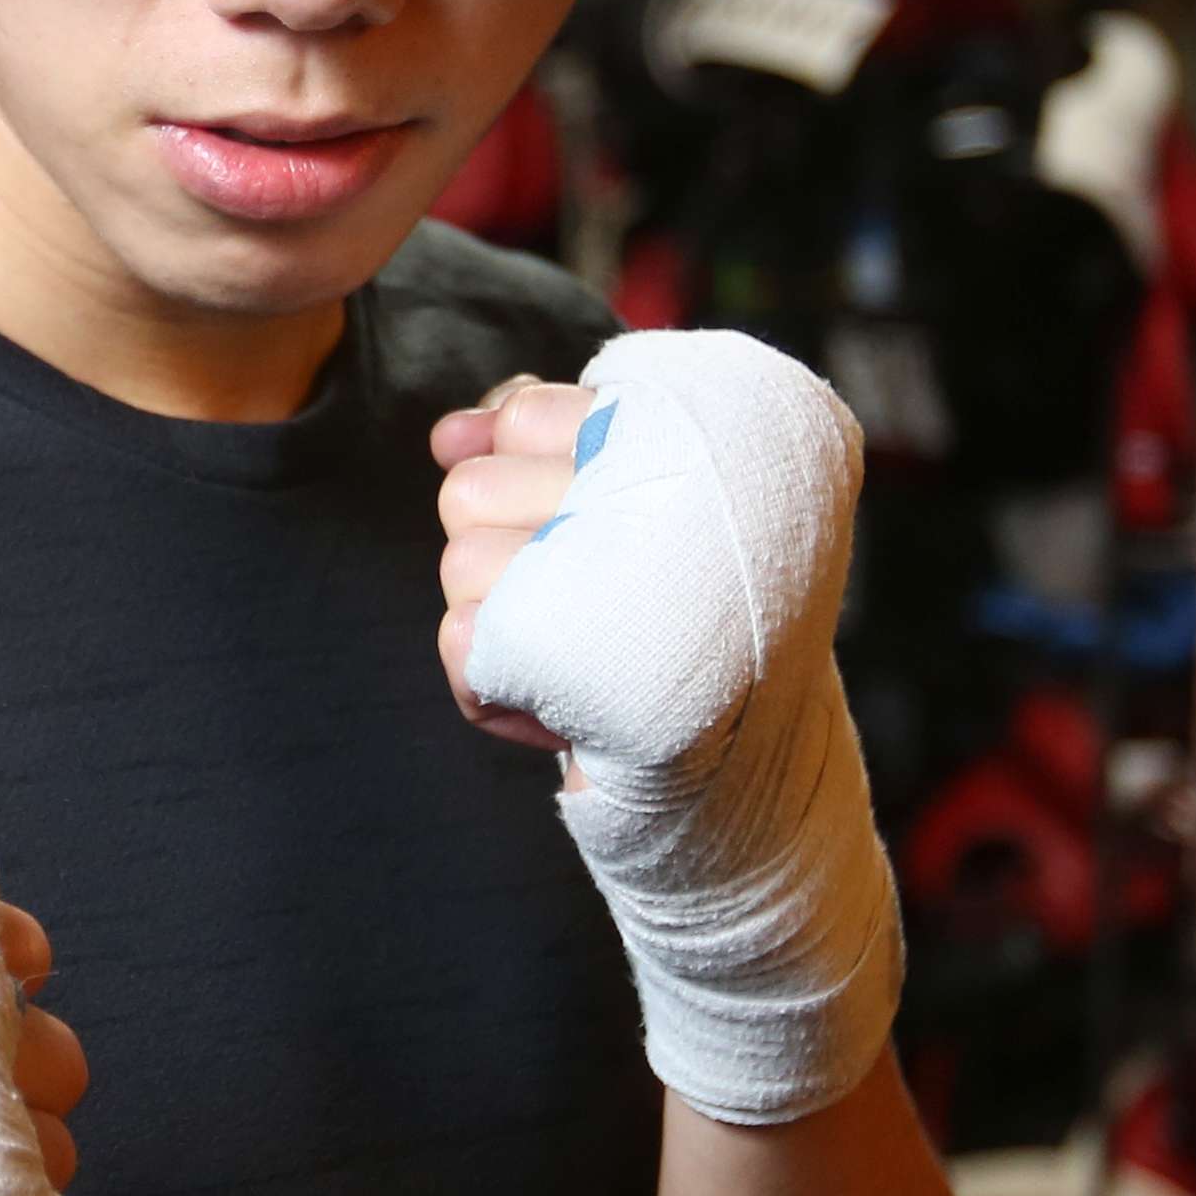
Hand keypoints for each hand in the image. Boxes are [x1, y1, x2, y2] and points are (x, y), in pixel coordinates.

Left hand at [432, 329, 897, 1128]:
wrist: (747, 783)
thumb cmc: (682, 631)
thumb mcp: (628, 511)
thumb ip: (542, 438)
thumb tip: (448, 431)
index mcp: (696, 447)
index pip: (529, 413)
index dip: (516, 466)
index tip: (570, 519)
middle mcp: (682, 505)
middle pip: (471, 489)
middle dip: (495, 547)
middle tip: (577, 596)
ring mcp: (642, 587)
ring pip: (461, 564)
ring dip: (496, 617)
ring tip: (575, 647)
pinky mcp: (597, 674)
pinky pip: (463, 646)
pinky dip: (487, 683)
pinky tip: (552, 698)